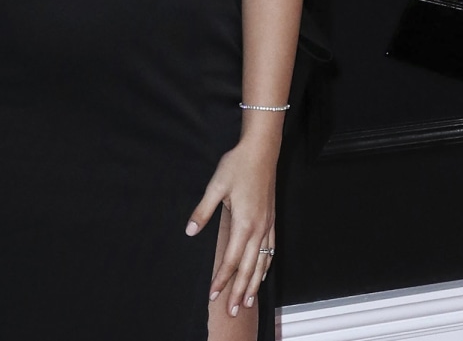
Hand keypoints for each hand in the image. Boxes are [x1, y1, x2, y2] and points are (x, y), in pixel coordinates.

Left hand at [185, 138, 276, 318]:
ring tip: (248, 302)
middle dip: (240, 291)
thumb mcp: (215, 185)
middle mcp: (258, 229)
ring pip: (262, 263)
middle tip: (233, 311)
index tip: (214, 294)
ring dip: (254, 284)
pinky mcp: (271, 221)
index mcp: (244, 223)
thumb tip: (190, 231)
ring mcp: (267, 226)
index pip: (231, 259)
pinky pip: (270, 251)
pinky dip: (266, 267)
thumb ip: (203, 211)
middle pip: (248, 268)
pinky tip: (262, 274)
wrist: (261, 151)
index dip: (222, 279)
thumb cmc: (238, 166)